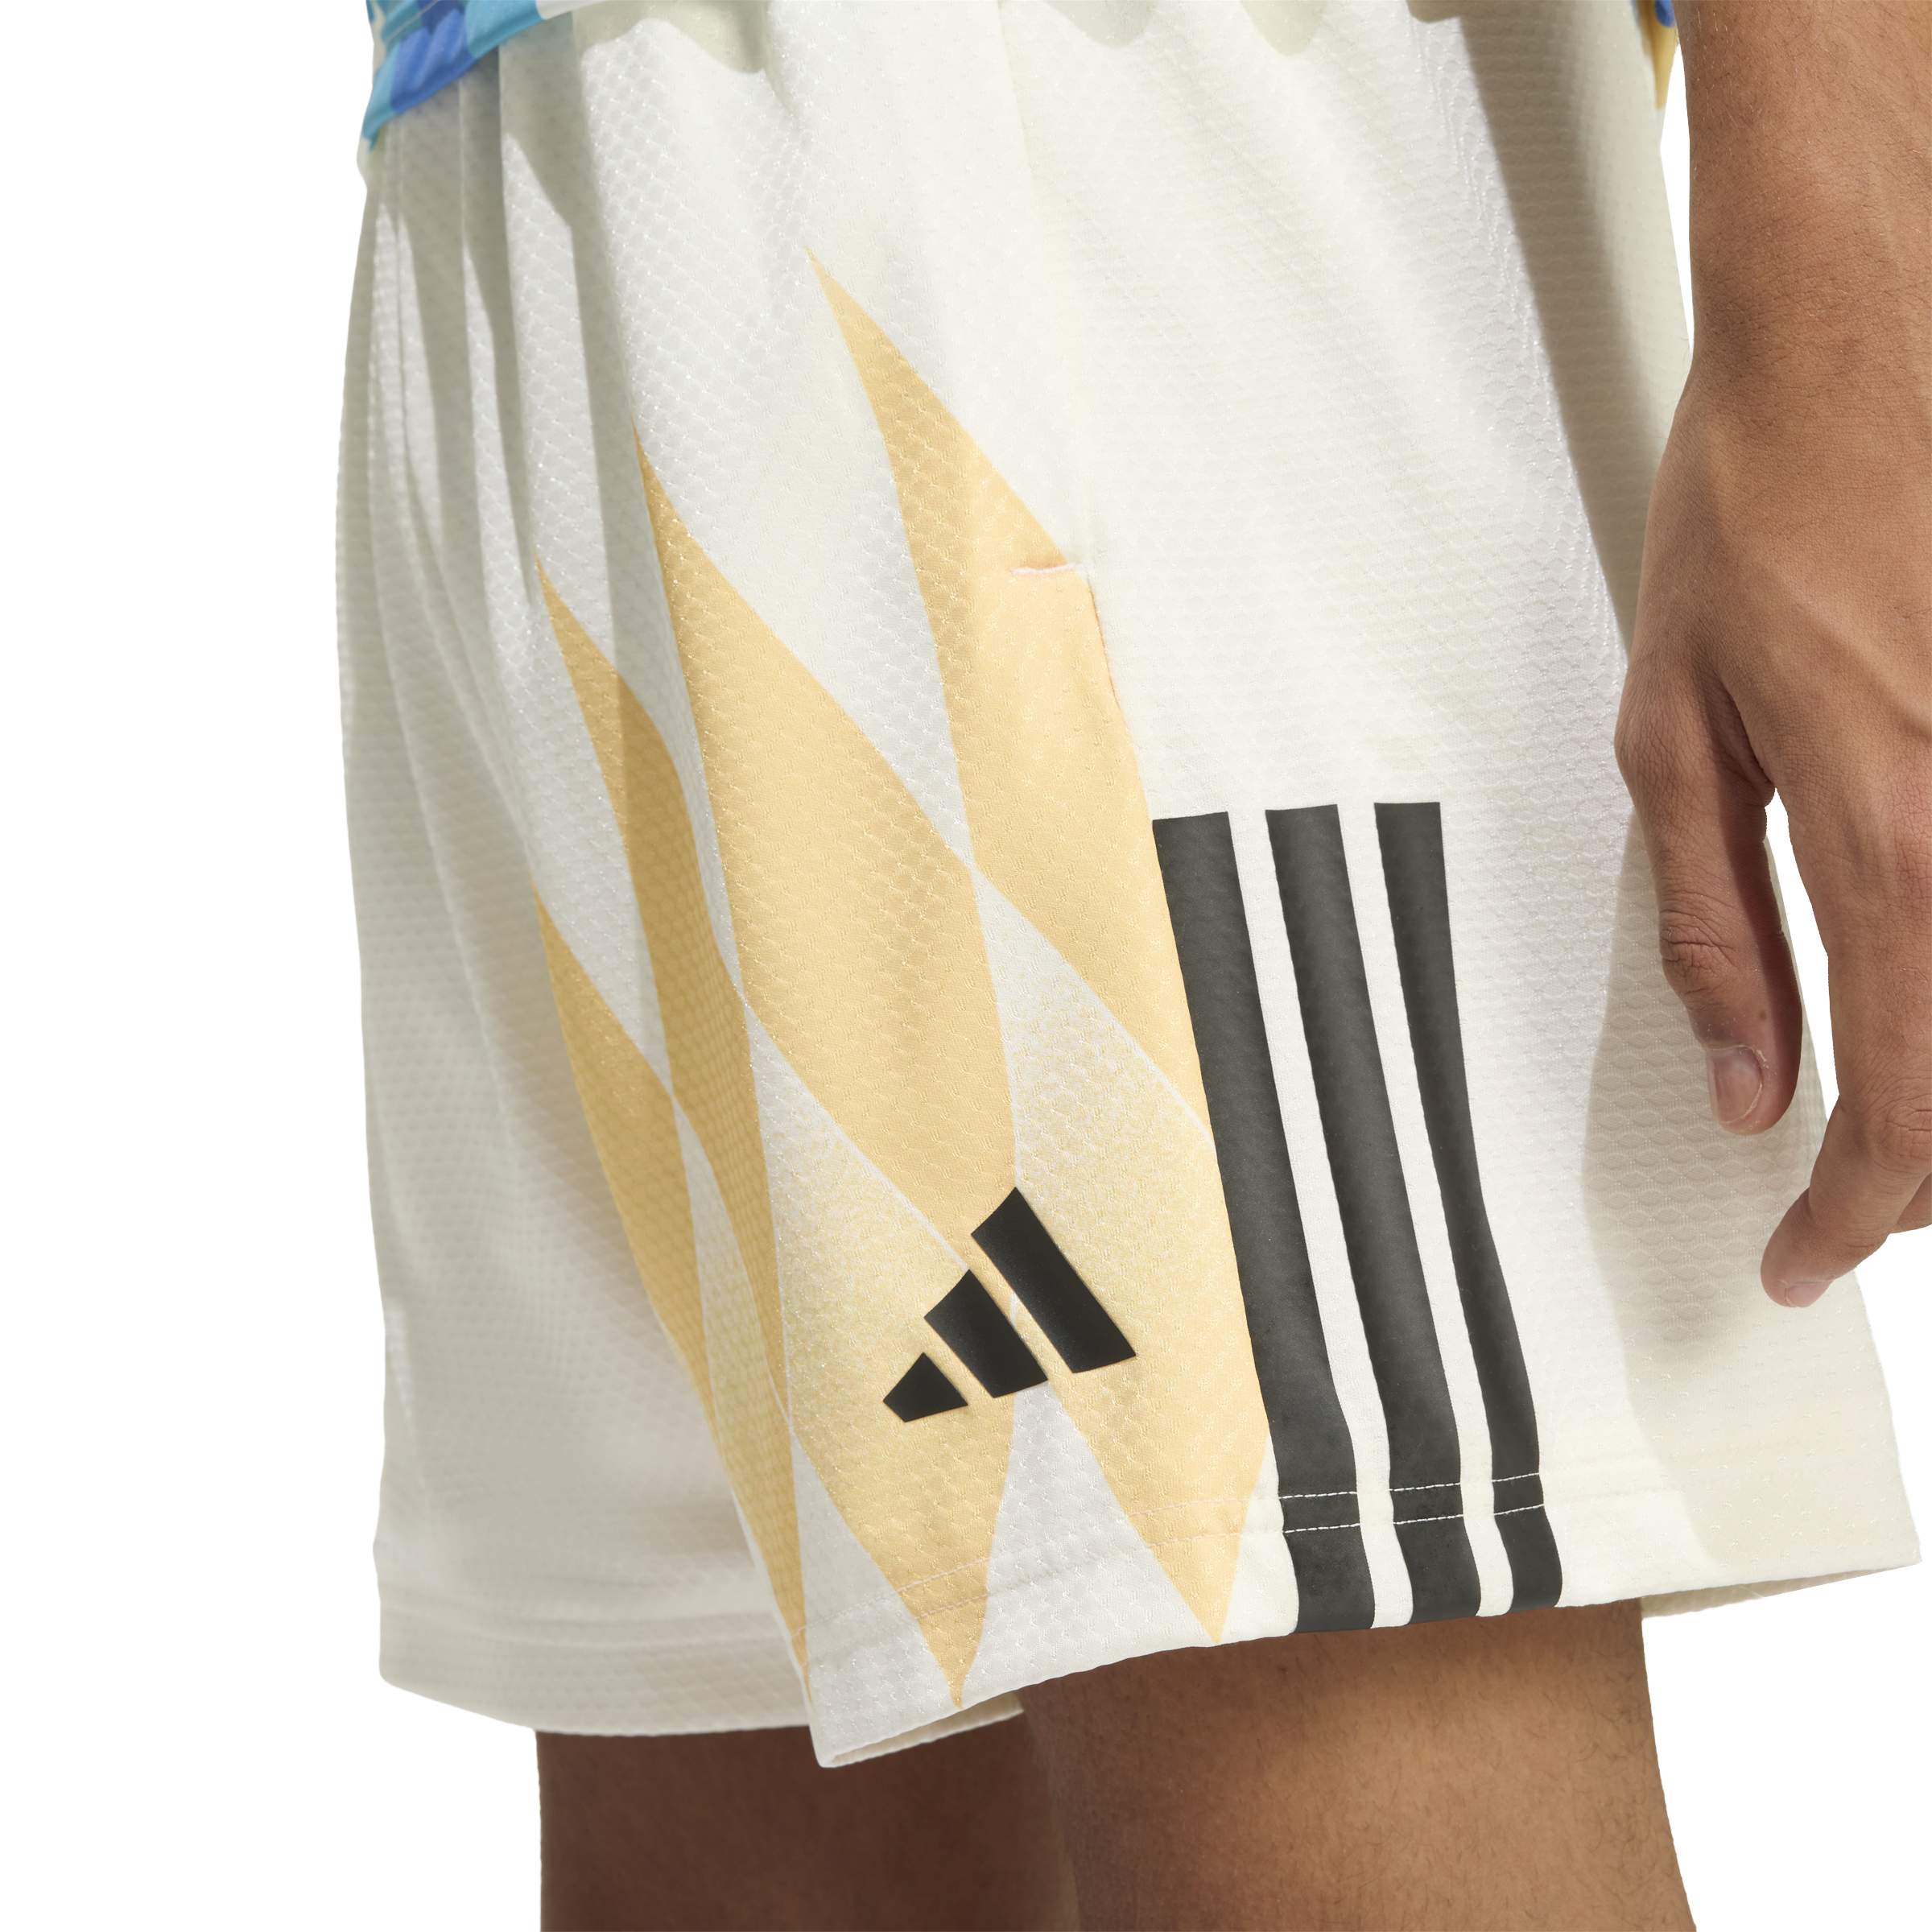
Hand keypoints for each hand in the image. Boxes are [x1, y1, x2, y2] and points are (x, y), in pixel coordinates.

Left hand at [1616, 358, 1931, 1305]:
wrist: (1861, 334)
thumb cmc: (1758, 510)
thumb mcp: (1673, 729)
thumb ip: (1717, 923)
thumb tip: (1747, 1077)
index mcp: (1889, 825)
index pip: (1910, 1098)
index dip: (1861, 1211)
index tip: (1805, 1252)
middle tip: (1849, 1195)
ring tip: (1894, 1116)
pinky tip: (1919, 975)